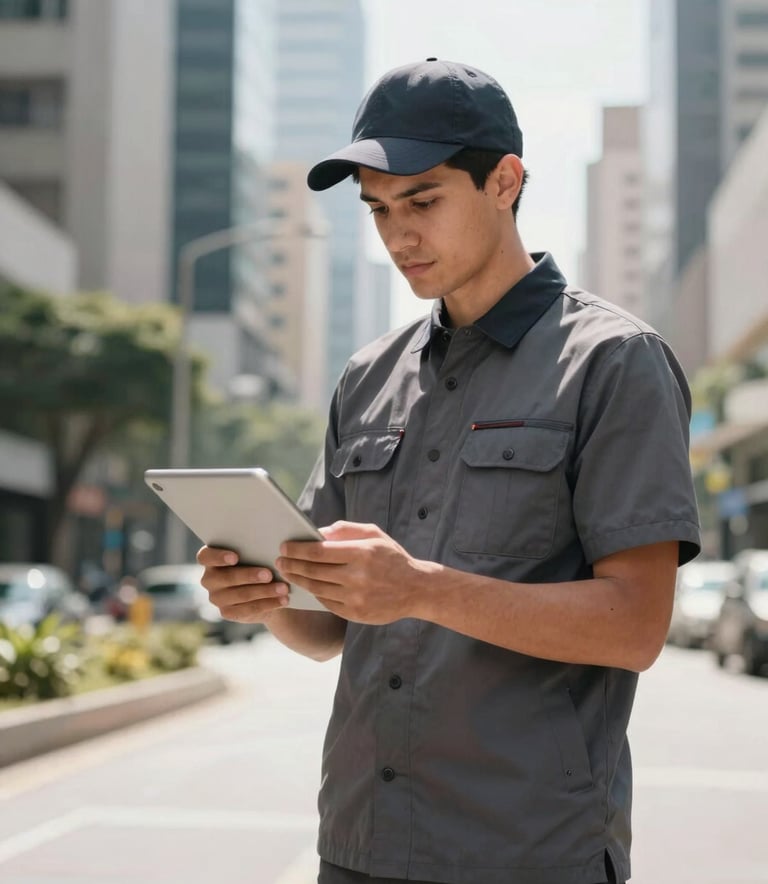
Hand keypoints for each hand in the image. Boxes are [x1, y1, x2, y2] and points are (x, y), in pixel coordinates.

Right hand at [197, 545, 289, 622]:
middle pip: (227, 577)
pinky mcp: (227, 612)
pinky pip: (248, 609)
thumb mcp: (254, 552)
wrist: (262, 587)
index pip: (205, 556)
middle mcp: (209, 579)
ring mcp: (216, 597)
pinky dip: (268, 604)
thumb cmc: (257, 561)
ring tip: (283, 589)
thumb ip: (254, 547)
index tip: (235, 557)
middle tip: (269, 574)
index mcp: (210, 559)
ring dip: (264, 591)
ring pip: (241, 594)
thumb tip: (270, 544)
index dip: (218, 557)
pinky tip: (282, 600)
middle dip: (250, 576)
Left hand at [276, 521, 436, 623]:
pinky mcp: (356, 614)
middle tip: (279, 560)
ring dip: (299, 579)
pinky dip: (314, 593)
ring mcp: (356, 598)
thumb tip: (317, 533)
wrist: (417, 589)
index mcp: (362, 553)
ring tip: (288, 572)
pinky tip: (308, 585)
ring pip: (317, 588)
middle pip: (313, 571)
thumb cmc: (392, 557)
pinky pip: (327, 602)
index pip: (319, 551)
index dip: (297, 549)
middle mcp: (358, 577)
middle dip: (292, 564)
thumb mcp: (374, 535)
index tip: (284, 546)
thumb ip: (345, 530)